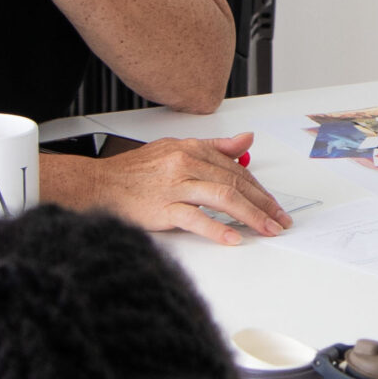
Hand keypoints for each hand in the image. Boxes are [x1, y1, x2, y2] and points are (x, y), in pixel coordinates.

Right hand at [94, 132, 292, 244]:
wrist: (98, 185)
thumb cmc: (134, 172)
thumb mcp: (175, 149)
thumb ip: (213, 147)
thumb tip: (246, 140)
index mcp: (191, 149)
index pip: (236, 169)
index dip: (259, 189)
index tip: (273, 204)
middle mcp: (186, 164)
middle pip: (236, 183)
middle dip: (263, 204)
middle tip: (280, 220)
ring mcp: (175, 186)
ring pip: (224, 198)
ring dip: (251, 216)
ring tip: (267, 229)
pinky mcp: (163, 208)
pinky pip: (196, 219)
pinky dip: (217, 229)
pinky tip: (233, 238)